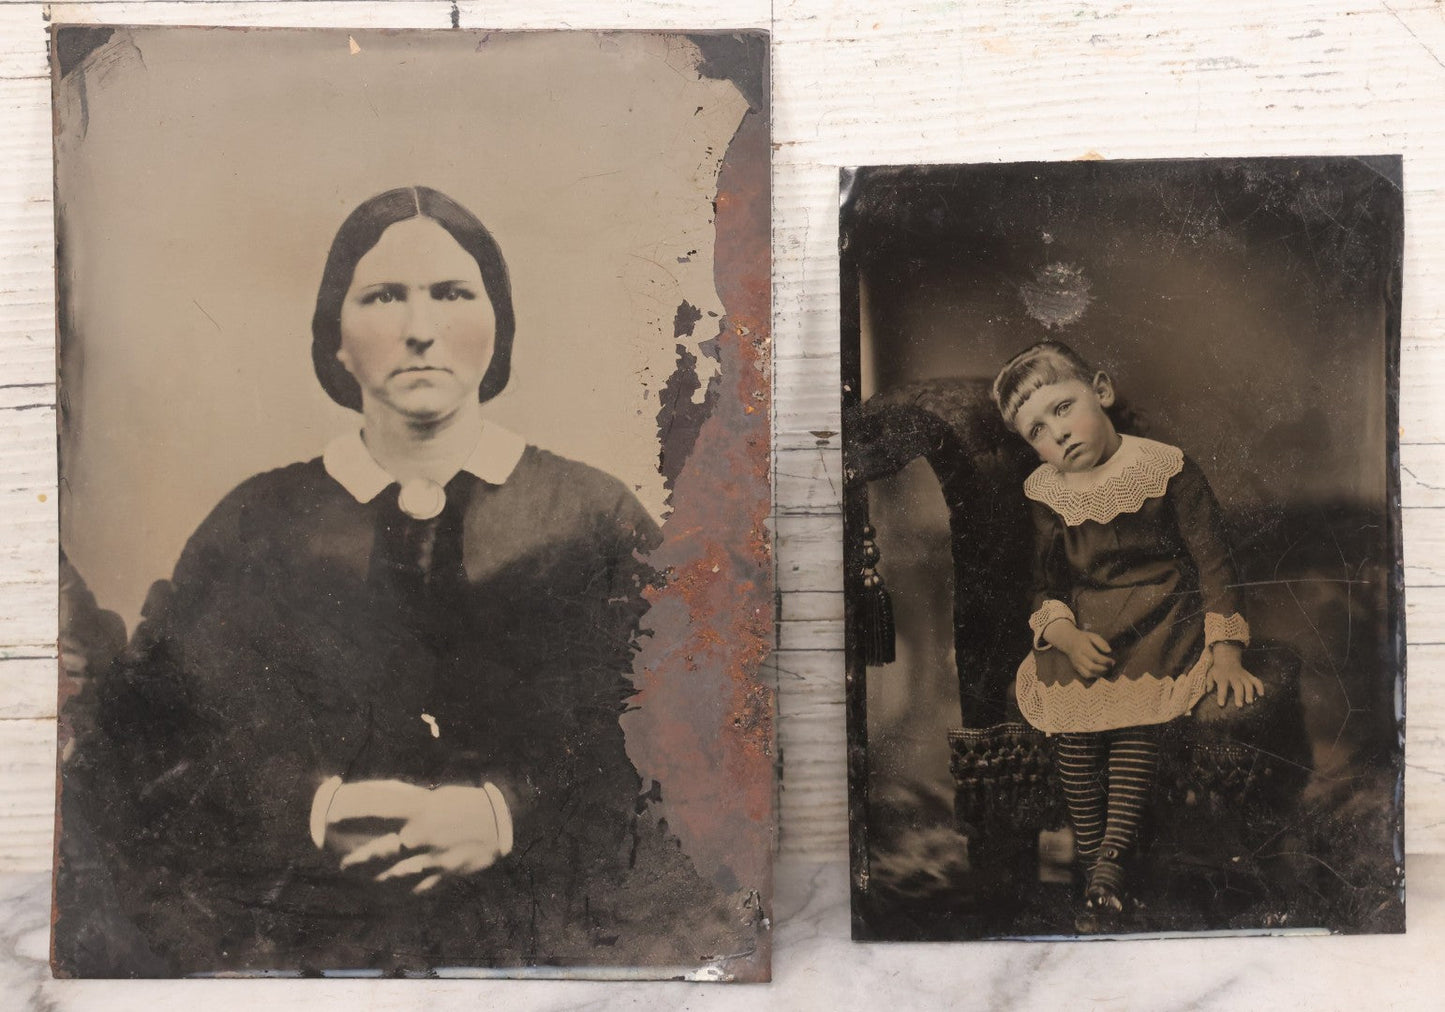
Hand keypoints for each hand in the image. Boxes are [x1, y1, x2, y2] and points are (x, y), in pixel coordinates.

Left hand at [324, 780, 510, 893]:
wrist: (502, 824)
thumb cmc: (469, 804)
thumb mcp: (439, 797)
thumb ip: (414, 805)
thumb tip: (387, 807)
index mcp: (422, 809)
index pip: (379, 808)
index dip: (353, 812)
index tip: (331, 817)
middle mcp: (423, 834)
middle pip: (381, 850)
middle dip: (359, 858)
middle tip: (344, 862)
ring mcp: (433, 857)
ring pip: (395, 874)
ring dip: (376, 878)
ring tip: (362, 880)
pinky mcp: (444, 873)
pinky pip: (418, 886)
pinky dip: (403, 890)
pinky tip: (393, 892)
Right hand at [1045, 620, 1113, 678]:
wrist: (1068, 641)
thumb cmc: (1083, 638)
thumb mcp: (1092, 636)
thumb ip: (1101, 643)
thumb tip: (1109, 651)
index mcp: (1083, 647)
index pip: (1095, 657)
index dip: (1105, 661)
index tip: (1113, 661)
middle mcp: (1078, 657)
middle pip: (1091, 667)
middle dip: (1103, 668)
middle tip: (1111, 666)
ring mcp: (1076, 663)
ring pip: (1088, 673)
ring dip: (1099, 673)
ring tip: (1106, 669)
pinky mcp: (1076, 668)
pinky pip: (1085, 675)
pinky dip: (1094, 676)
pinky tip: (1099, 672)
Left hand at [1205, 656, 1264, 707]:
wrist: (1227, 658)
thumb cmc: (1218, 670)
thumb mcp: (1210, 674)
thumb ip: (1209, 682)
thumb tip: (1208, 691)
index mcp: (1223, 677)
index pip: (1222, 686)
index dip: (1221, 695)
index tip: (1221, 704)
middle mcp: (1234, 677)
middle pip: (1237, 686)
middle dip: (1239, 696)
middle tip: (1239, 705)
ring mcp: (1243, 676)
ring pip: (1248, 684)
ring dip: (1250, 693)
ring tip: (1250, 702)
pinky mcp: (1249, 676)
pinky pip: (1256, 680)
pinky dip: (1260, 687)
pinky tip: (1261, 694)